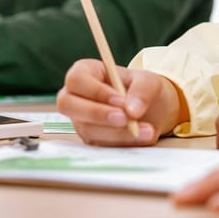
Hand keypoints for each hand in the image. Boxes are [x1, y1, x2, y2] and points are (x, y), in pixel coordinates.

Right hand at [56, 59, 186, 145]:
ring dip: (117, 132)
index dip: (96, 91)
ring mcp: (80, 120)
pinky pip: (99, 144)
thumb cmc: (142, 89)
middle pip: (67, 104)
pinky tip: (142, 138)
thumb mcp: (149, 81)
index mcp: (84, 72)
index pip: (76, 80)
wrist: (152, 110)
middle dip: (96, 113)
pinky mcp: (90, 139)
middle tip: (124, 118)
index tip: (121, 101)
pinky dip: (122, 143)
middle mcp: (75, 96)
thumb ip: (142, 91)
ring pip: (86, 128)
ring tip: (147, 130)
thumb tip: (132, 111)